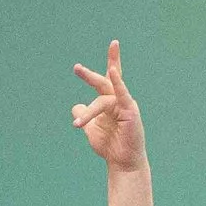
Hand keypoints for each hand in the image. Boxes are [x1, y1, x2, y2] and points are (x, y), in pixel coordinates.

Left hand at [71, 40, 144, 170]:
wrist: (122, 163)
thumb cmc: (110, 146)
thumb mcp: (91, 129)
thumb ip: (84, 115)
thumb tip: (75, 106)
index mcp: (111, 102)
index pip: (109, 79)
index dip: (113, 60)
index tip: (114, 43)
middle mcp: (119, 100)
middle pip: (104, 82)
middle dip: (90, 76)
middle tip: (76, 68)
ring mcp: (125, 104)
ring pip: (102, 100)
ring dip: (90, 114)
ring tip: (78, 125)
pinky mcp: (131, 111)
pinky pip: (122, 94)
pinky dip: (118, 82)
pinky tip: (113, 72)